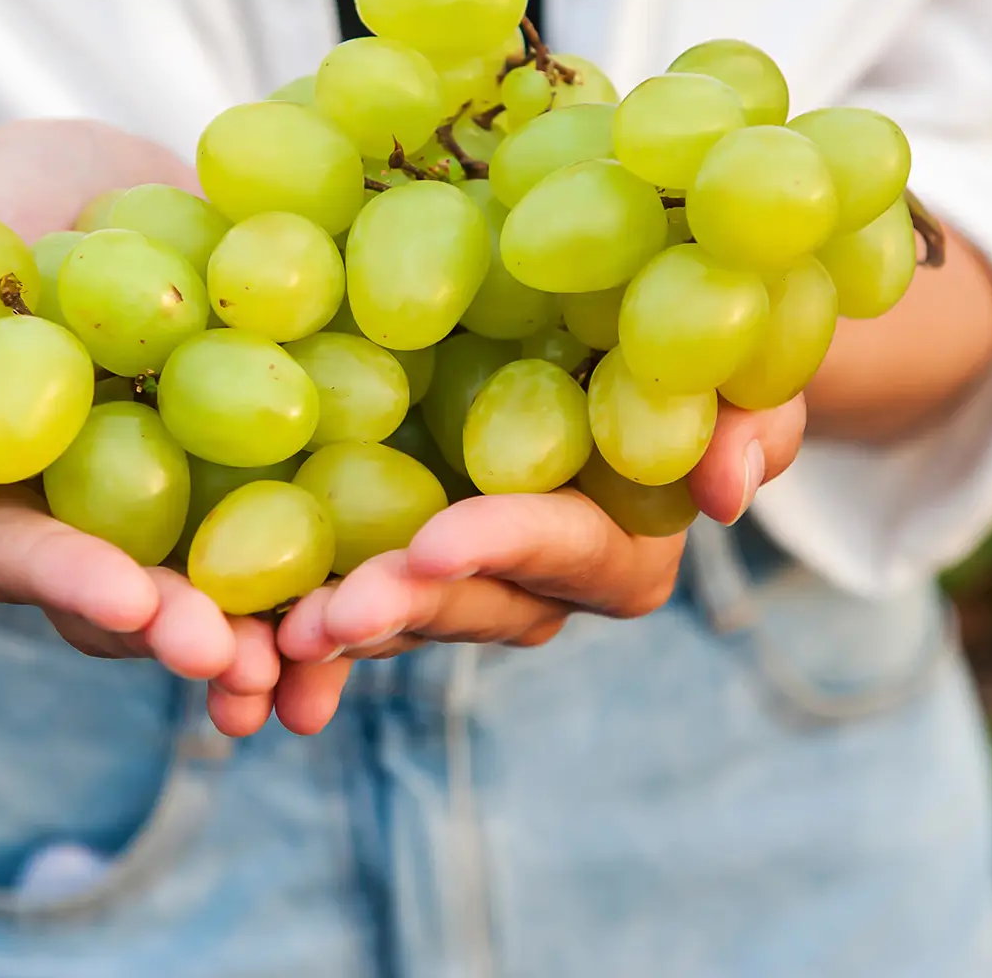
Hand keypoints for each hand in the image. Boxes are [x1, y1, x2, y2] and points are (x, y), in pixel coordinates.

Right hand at [0, 120, 282, 716]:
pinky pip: (301, 524)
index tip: (132, 603)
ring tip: (322, 657)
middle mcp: (93, 515)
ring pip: (220, 584)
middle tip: (236, 657)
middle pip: (128, 595)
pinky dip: (338, 566)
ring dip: (268, 634)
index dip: (72, 578)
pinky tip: (392, 592)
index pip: (21, 549)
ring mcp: (183, 498)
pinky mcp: (265, 463)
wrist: (96, 182)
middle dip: (179, 631)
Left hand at [274, 396, 806, 734]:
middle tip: (324, 616)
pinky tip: (236, 642)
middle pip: (470, 605)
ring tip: (258, 646)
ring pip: (401, 616)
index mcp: (618, 544)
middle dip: (399, 611)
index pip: (565, 549)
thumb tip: (728, 487)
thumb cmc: (697, 353)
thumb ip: (755, 416)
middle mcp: (539, 581)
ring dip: (332, 635)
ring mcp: (466, 575)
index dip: (504, 546)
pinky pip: (352, 595)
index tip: (433, 543)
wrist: (625, 345)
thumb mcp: (749, 369)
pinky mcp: (404, 549)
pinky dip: (294, 624)